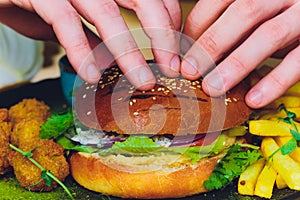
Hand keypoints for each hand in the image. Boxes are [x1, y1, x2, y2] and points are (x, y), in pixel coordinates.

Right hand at [0, 0, 181, 89]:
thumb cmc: (41, 1)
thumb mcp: (77, 20)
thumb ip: (95, 37)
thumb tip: (114, 61)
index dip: (168, 25)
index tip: (173, 54)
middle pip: (142, 0)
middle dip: (162, 35)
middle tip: (172, 67)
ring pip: (107, 14)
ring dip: (128, 52)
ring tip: (142, 81)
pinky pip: (64, 21)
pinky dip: (79, 49)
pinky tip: (90, 73)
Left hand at [181, 0, 299, 107]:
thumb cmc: (276, 17)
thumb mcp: (252, 15)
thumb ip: (229, 24)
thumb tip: (193, 48)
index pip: (220, 0)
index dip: (197, 26)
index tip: (182, 53)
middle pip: (243, 13)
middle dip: (211, 44)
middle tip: (190, 71)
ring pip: (269, 34)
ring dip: (236, 64)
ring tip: (213, 87)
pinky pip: (298, 62)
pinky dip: (274, 82)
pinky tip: (253, 99)